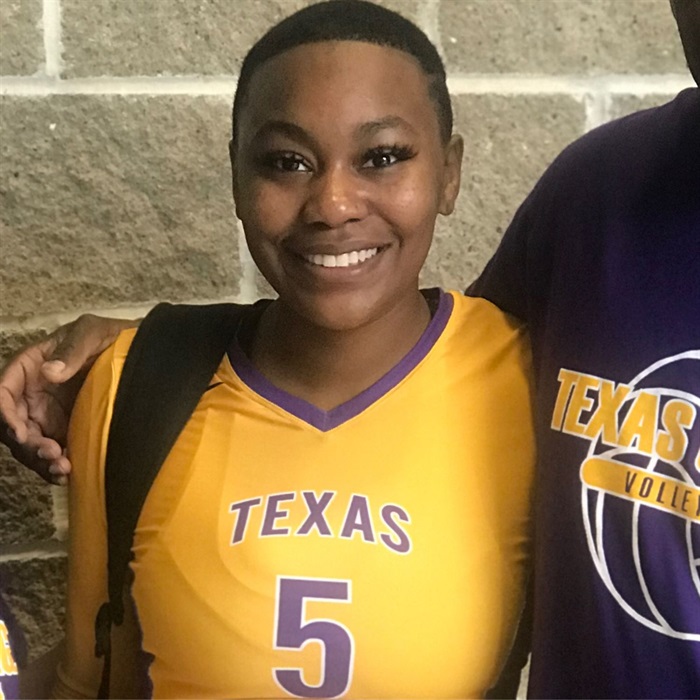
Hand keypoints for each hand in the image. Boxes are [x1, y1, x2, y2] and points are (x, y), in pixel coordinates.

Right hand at [0, 314, 138, 482]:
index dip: (4, 415)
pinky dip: (54, 465)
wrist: (137, 352)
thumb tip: (50, 372)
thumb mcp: (91, 333)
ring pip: (29, 445)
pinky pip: (51, 452)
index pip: (2, 393)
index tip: (21, 433)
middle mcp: (31, 394)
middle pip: (12, 425)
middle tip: (52, 454)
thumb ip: (72, 349)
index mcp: (28, 368)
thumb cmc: (109, 336)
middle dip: (27, 445)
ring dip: (40, 460)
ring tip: (63, 468)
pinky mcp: (64, 430)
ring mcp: (46, 415)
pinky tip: (67, 474)